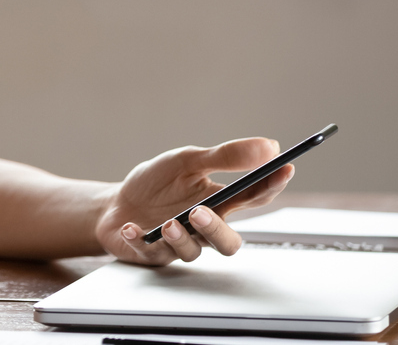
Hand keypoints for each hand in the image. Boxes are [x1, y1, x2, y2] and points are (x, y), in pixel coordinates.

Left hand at [95, 138, 293, 265]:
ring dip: (180, 238)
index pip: (252, 199)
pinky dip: (141, 240)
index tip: (284, 168)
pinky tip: (132, 227)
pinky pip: (150, 252)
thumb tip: (269, 145)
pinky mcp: (152, 253)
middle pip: (227, 242)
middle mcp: (202, 228)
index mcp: (217, 202)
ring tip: (167, 223)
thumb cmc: (156, 183)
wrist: (114, 203)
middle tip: (201, 211)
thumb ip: (225, 157)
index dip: (271, 185)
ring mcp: (178, 243)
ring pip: (193, 253)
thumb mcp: (188, 161)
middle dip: (217, 229)